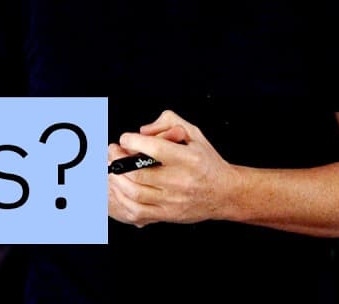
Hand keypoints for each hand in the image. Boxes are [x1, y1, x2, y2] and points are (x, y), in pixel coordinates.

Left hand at [107, 110, 237, 226]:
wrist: (226, 193)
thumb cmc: (206, 162)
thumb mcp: (194, 134)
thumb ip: (168, 122)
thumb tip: (143, 130)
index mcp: (188, 160)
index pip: (155, 149)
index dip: (133, 141)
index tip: (125, 138)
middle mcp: (180, 181)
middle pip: (139, 173)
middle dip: (118, 160)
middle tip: (112, 151)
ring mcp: (173, 201)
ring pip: (134, 192)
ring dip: (116, 179)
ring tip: (113, 168)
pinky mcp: (168, 215)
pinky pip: (137, 211)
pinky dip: (122, 199)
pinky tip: (119, 187)